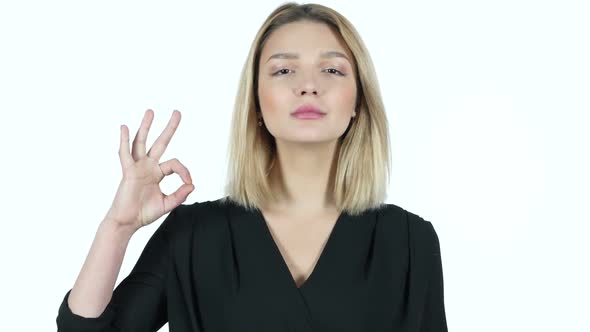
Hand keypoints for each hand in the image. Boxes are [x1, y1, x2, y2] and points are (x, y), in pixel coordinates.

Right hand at [104, 109, 193, 232]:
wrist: (127, 222)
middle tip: (177, 112)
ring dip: (146, 127)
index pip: (175, 164)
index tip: (189, 183)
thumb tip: (192, 185)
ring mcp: (137, 167)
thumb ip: (180, 195)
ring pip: (142, 142)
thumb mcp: (167, 203)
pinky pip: (125, 154)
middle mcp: (148, 167)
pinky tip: (125, 127)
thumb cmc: (144, 213)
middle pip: (160, 143)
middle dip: (169, 128)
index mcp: (157, 173)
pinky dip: (124, 140)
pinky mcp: (128, 172)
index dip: (185, 171)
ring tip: (151, 112)